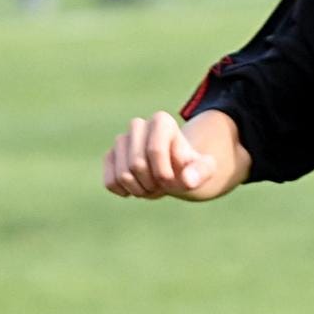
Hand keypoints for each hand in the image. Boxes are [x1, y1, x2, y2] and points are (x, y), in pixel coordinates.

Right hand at [103, 111, 218, 198]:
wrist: (173, 171)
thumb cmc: (188, 168)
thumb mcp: (204, 170)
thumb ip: (201, 173)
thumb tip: (187, 180)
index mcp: (161, 121)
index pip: (155, 150)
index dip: (163, 174)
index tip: (172, 181)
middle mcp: (138, 125)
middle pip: (137, 164)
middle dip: (151, 183)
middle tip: (162, 185)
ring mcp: (121, 141)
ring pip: (123, 175)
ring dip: (139, 190)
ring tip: (151, 186)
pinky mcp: (110, 157)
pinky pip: (110, 182)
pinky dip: (124, 192)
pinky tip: (136, 188)